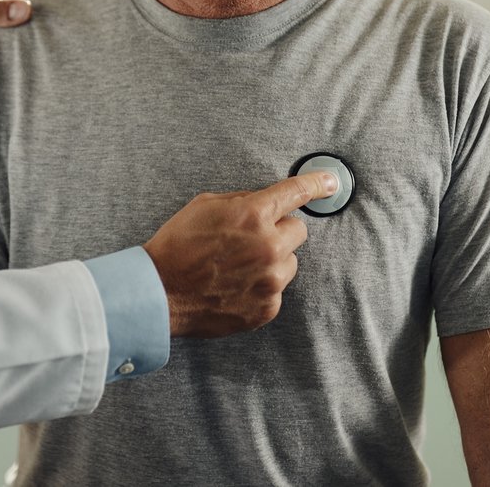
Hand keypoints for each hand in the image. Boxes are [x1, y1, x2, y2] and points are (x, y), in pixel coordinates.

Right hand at [142, 171, 336, 337]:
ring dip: (271, 261)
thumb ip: (243, 201)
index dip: (316, 184)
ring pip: (289, 262)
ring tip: (237, 266)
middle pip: (298, 231)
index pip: (297, 192)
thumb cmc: (178, 245)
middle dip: (278, 231)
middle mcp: (268, 247)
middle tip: (249, 239)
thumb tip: (266, 201)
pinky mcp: (266, 307)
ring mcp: (270, 281)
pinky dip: (260, 286)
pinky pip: (276, 290)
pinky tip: (234, 285)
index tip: (330, 183)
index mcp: (253, 215)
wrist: (160, 292)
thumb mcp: (205, 205)